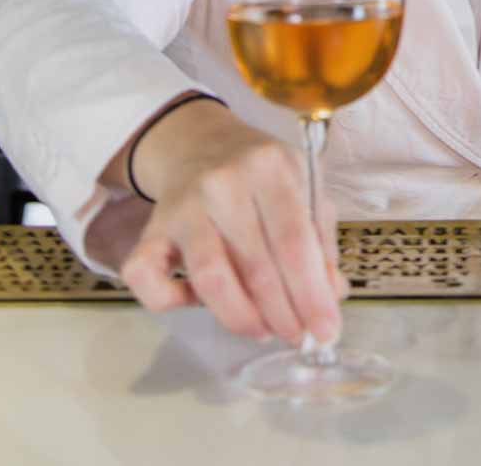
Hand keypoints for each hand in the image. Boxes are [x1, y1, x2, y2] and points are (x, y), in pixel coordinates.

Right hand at [117, 99, 347, 344]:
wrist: (201, 144)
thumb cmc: (261, 175)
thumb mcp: (303, 186)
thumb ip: (320, 239)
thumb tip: (331, 296)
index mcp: (268, 165)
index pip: (293, 239)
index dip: (311, 293)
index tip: (325, 329)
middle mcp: (222, 182)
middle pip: (256, 265)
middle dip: (282, 314)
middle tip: (297, 336)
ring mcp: (183, 205)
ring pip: (210, 278)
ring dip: (241, 317)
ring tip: (263, 329)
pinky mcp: (150, 229)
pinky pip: (149, 279)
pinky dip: (173, 302)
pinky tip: (200, 302)